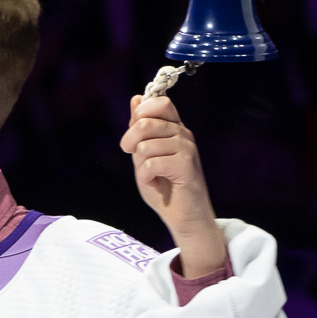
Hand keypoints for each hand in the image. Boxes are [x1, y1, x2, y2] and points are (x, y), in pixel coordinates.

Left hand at [121, 94, 226, 279]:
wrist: (184, 218)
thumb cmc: (164, 189)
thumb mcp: (144, 157)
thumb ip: (140, 131)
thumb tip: (136, 99)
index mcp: (175, 129)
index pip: (161, 102)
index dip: (142, 113)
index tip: (134, 134)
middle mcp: (183, 134)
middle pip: (146, 122)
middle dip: (130, 141)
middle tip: (133, 157)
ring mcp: (187, 149)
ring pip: (146, 145)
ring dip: (141, 166)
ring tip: (152, 177)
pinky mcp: (187, 165)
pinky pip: (152, 163)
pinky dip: (147, 177)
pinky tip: (156, 184)